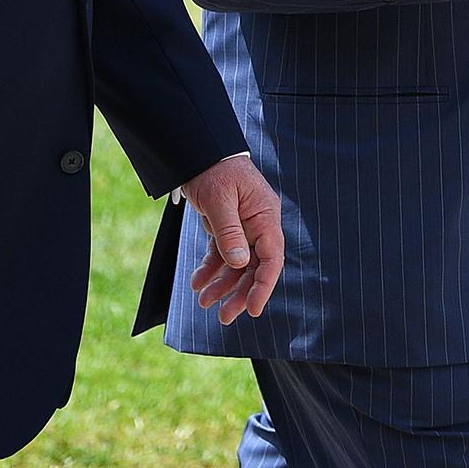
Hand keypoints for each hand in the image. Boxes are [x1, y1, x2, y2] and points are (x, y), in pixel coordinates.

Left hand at [181, 155, 285, 323]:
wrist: (197, 151)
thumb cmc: (212, 170)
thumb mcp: (219, 200)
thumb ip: (229, 232)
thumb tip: (240, 263)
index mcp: (264, 216)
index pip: (272, 257)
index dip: (264, 285)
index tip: (254, 309)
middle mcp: (257, 224)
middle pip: (255, 267)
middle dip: (240, 293)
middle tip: (225, 316)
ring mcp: (242, 227)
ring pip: (237, 265)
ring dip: (222, 285)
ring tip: (204, 302)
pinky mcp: (226, 227)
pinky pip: (222, 254)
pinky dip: (210, 269)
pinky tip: (197, 284)